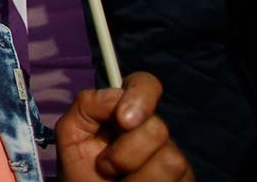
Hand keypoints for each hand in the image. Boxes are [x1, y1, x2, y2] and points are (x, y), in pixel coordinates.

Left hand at [56, 72, 192, 180]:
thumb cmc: (81, 172)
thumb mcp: (71, 135)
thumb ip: (85, 106)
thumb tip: (115, 94)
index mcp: (124, 113)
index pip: (145, 84)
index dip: (140, 95)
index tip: (122, 119)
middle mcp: (152, 130)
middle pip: (157, 127)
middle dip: (125, 153)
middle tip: (106, 167)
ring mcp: (170, 156)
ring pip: (169, 159)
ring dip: (136, 177)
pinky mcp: (185, 179)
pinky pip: (175, 180)